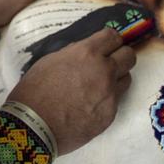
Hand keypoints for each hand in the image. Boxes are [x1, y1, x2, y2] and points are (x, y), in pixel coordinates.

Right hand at [7, 28, 134, 155]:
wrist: (34, 126)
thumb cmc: (35, 91)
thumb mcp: (50, 61)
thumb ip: (72, 53)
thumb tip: (83, 52)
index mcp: (87, 53)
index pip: (113, 36)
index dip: (110, 40)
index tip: (106, 45)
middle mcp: (104, 71)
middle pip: (129, 56)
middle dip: (120, 56)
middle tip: (108, 62)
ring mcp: (110, 94)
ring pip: (127, 78)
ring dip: (116, 78)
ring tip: (98, 85)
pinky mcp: (111, 114)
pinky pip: (116, 100)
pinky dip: (106, 99)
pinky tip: (90, 105)